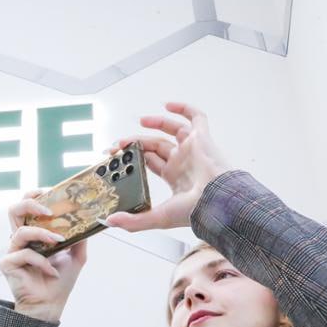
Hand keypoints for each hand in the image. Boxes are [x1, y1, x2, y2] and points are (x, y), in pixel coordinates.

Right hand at [1, 191, 87, 321]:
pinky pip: (24, 254)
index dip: (36, 196)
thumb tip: (89, 219)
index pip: (28, 207)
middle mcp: (20, 239)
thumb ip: (80, 237)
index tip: (51, 193)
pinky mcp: (8, 264)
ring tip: (58, 241)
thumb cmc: (59, 281)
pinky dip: (41, 261)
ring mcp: (12, 251)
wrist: (50, 304)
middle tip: (49, 211)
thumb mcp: (76, 255)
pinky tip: (51, 271)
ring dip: (42, 234)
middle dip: (30, 204)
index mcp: (33, 233)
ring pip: (20, 231)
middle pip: (14, 210)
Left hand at [105, 101, 232, 231]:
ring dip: (156, 123)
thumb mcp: (157, 217)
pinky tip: (167, 104)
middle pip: (156, 145)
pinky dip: (183, 108)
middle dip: (136, 143)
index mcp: (174, 177)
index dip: (132, 157)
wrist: (217, 202)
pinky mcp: (202, 137)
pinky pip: (196, 117)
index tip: (114, 155)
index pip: (150, 162)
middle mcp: (183, 161)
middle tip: (118, 144)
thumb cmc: (195, 211)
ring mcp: (192, 148)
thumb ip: (133, 221)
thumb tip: (109, 221)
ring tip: (140, 122)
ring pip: (173, 130)